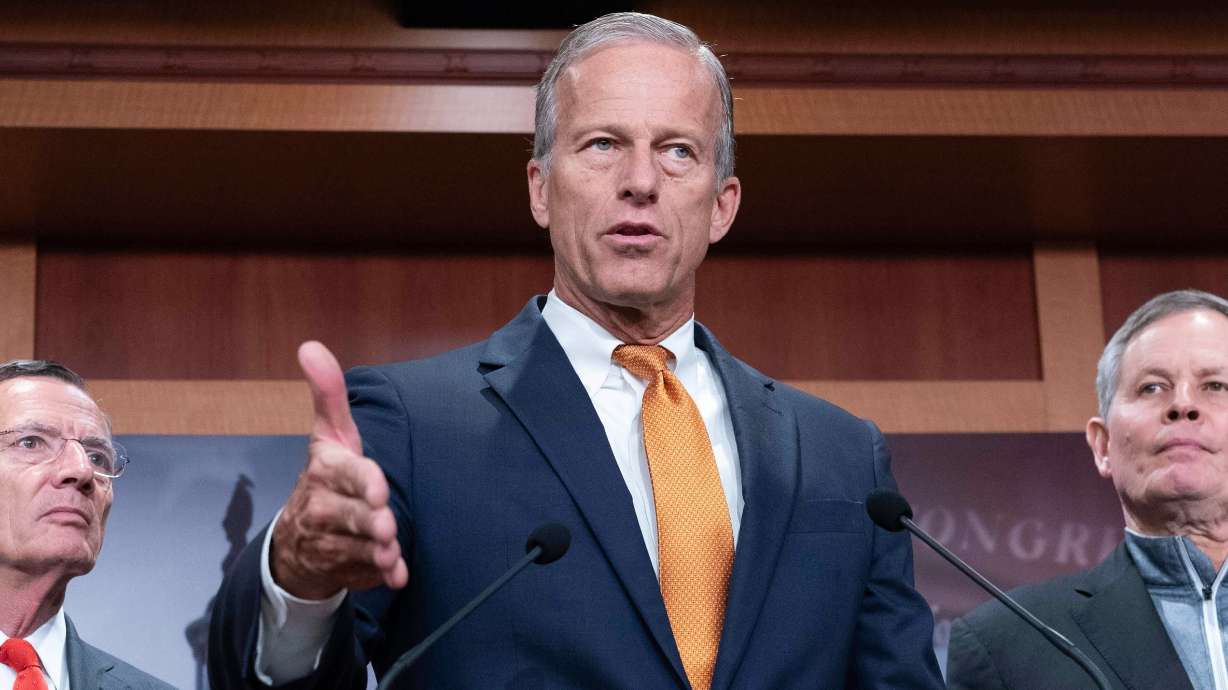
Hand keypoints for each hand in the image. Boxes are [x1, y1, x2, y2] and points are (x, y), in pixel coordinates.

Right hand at [270, 341, 408, 599]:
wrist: (297, 541)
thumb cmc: (327, 476)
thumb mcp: (329, 434)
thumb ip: (328, 393)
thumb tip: (310, 346)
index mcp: (325, 471)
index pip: (347, 475)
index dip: (363, 483)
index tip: (379, 490)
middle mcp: (322, 508)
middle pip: (354, 516)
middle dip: (372, 522)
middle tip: (388, 527)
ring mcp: (330, 543)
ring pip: (361, 548)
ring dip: (378, 553)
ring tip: (390, 554)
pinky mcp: (343, 570)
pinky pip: (365, 575)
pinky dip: (381, 577)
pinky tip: (395, 577)